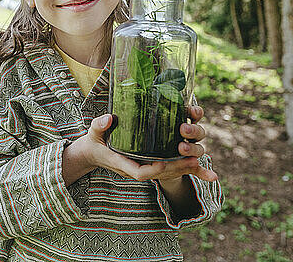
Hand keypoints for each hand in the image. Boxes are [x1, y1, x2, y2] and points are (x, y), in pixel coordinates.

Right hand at [80, 107, 216, 182]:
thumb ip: (99, 125)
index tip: (163, 162)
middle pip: (158, 174)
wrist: (94, 153)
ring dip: (183, 169)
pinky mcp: (148, 163)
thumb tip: (109, 118)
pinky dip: (182, 168)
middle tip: (193, 160)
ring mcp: (142, 167)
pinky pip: (167, 168)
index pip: (139, 172)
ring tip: (199, 161)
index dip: (152, 169)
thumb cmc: (94, 141)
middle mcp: (134, 168)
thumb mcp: (93, 133)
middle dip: (176, 168)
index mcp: (121, 163)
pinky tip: (198, 165)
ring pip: (165, 173)